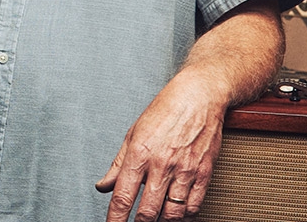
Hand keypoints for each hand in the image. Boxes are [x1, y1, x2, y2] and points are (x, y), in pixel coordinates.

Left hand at [95, 76, 224, 221]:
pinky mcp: (203, 173)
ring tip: (155, 220)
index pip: (122, 197)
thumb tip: (103, 185)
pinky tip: (176, 215)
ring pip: (172, 214)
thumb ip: (118, 164)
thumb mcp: (133, 133)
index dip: (115, 219)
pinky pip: (193, 206)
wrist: (199, 96)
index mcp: (140, 153)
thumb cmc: (166, 110)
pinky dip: (184, 216)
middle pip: (147, 212)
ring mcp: (184, 171)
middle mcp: (161, 164)